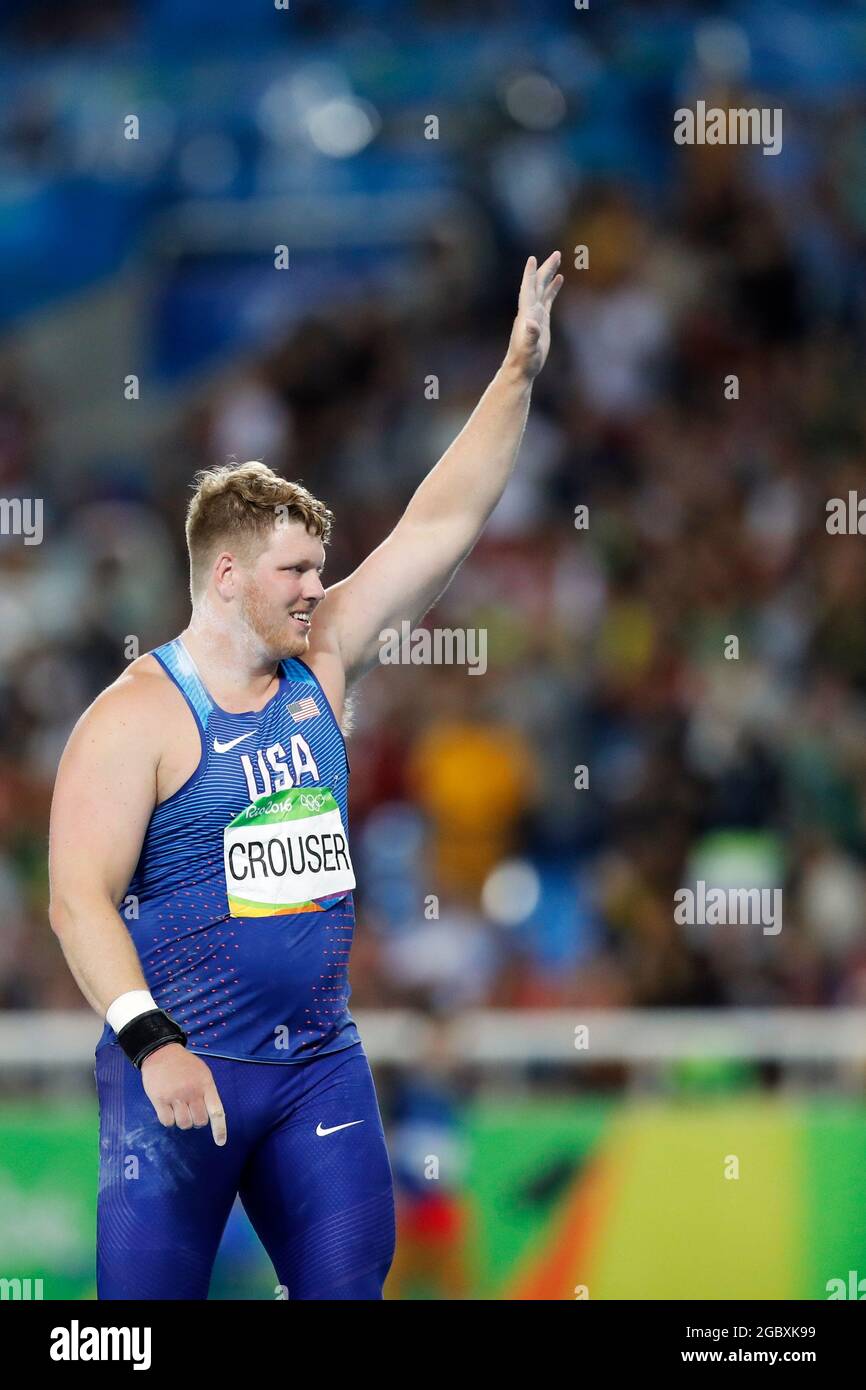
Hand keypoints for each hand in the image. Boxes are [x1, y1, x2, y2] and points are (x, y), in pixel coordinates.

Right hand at [141, 1043, 226, 1145]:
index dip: (220, 1129)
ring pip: (183, 1124)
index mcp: (206, 1084)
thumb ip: (208, 1092)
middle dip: (197, 1121)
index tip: (220, 1142)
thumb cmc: (185, 1065)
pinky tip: (168, 1110)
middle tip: (191, 1112)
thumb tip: (213, 1115)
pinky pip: (167, 1122)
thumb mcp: (203, 1073)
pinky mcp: (159, 1099)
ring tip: (179, 1109)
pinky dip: (169, 1120)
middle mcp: (192, 1092)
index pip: (216, 1111)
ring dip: (182, 1121)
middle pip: (199, 1121)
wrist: (161, 1052)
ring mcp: (175, 1096)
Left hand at [504, 250, 563, 381]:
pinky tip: (559, 279)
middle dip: (546, 268)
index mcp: (526, 313)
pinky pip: (548, 299)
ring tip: (558, 260)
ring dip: (550, 274)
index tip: (532, 259)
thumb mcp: (529, 348)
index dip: (530, 275)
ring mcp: (536, 314)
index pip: (528, 289)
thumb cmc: (524, 359)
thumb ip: (531, 335)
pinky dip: (553, 288)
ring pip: (543, 289)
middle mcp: (530, 310)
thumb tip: (533, 323)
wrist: (521, 368)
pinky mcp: (542, 320)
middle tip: (557, 254)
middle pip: (538, 284)